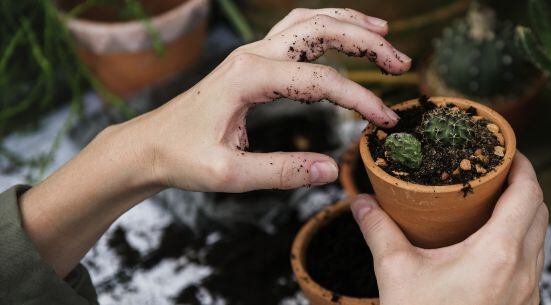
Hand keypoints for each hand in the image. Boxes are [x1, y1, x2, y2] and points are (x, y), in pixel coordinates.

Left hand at [130, 8, 410, 191]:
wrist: (149, 145)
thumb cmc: (182, 157)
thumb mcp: (229, 175)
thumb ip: (282, 172)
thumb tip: (331, 170)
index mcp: (249, 78)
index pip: (321, 81)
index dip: (360, 98)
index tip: (385, 120)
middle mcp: (253, 55)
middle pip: (321, 30)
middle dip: (367, 42)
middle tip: (401, 63)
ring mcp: (253, 52)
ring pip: (310, 21)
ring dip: (350, 24)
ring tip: (385, 34)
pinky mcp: (254, 60)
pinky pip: (297, 30)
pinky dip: (328, 26)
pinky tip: (347, 32)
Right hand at [351, 153, 547, 304]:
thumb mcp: (396, 273)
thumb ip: (379, 231)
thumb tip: (361, 203)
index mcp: (499, 253)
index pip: (528, 193)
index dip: (522, 164)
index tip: (507, 150)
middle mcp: (524, 270)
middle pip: (539, 210)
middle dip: (523, 184)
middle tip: (497, 170)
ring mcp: (529, 292)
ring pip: (539, 238)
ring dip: (525, 213)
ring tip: (496, 201)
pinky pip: (534, 263)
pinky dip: (522, 242)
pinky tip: (494, 243)